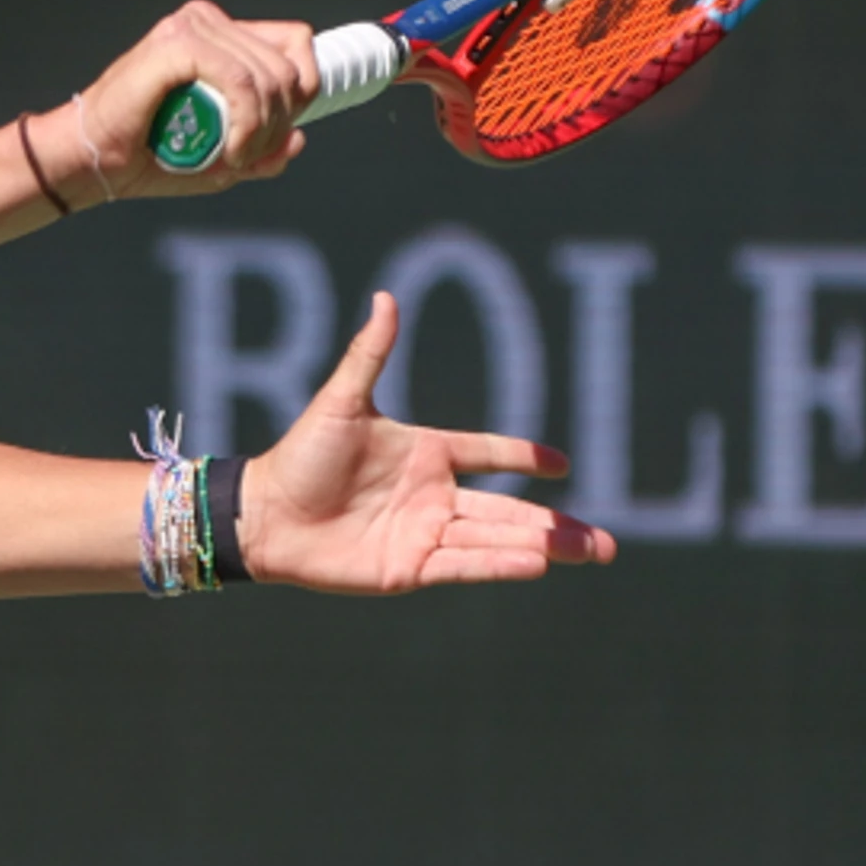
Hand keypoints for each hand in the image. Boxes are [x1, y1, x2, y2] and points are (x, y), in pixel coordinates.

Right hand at [60, 0, 322, 201]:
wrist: (93, 160)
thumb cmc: (145, 155)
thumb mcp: (219, 158)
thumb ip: (261, 148)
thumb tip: (298, 140)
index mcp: (218, 34)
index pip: (293, 43)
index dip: (301, 89)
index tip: (276, 132)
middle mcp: (207, 21)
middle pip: (287, 65)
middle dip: (280, 122)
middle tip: (248, 157)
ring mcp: (192, 27)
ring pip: (269, 77)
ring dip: (262, 130)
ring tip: (233, 159)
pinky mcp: (178, 44)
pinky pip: (242, 82)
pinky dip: (246, 123)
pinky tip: (229, 149)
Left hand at [239, 293, 617, 591]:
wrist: (263, 514)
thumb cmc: (299, 455)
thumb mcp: (340, 403)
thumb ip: (370, 354)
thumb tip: (386, 297)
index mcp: (426, 453)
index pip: (487, 453)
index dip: (521, 458)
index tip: (561, 463)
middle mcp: (432, 496)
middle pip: (508, 511)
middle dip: (555, 525)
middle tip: (602, 543)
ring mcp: (423, 534)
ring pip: (495, 539)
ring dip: (542, 547)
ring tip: (591, 552)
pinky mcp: (408, 568)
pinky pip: (462, 565)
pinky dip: (498, 564)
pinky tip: (536, 564)